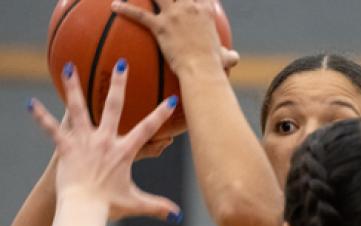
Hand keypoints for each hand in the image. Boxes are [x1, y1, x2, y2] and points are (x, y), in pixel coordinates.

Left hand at [30, 60, 180, 220]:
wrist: (83, 210)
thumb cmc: (109, 207)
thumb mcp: (136, 203)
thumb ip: (158, 207)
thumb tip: (178, 217)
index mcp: (124, 152)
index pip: (147, 129)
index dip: (160, 114)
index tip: (170, 99)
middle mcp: (105, 141)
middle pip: (114, 107)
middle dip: (119, 83)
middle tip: (121, 63)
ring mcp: (84, 142)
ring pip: (79, 108)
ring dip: (74, 87)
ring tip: (70, 67)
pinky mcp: (66, 148)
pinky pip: (52, 129)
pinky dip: (42, 117)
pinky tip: (31, 104)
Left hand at [111, 0, 238, 75]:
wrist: (202, 72)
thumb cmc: (214, 67)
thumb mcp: (225, 59)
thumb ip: (228, 55)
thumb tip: (234, 58)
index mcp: (205, 11)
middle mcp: (189, 6)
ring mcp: (174, 15)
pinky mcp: (160, 27)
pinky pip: (139, 15)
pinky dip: (125, 9)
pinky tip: (113, 5)